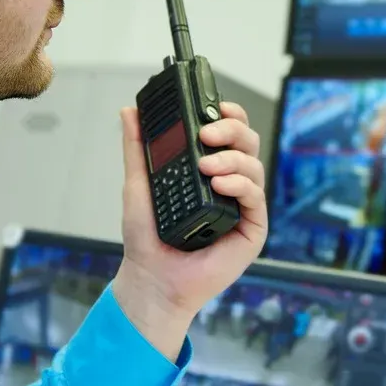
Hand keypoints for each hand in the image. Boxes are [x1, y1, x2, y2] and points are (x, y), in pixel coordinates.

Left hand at [112, 102, 267, 359]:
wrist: (152, 279)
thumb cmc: (148, 238)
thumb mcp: (138, 184)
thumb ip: (137, 147)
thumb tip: (129, 111)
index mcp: (209, 169)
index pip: (228, 133)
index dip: (228, 115)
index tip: (214, 107)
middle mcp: (230, 184)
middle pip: (247, 142)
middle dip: (231, 130)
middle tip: (206, 134)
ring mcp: (243, 205)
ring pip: (254, 165)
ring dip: (231, 159)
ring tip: (206, 167)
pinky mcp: (252, 228)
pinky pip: (256, 196)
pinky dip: (239, 185)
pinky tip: (219, 185)